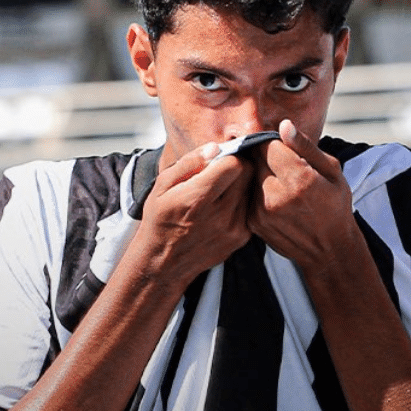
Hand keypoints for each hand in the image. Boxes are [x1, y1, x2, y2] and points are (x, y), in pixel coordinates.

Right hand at [133, 142, 253, 284]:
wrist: (164, 263)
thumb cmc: (159, 220)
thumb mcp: (161, 186)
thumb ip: (188, 164)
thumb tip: (214, 148)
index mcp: (197, 198)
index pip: (234, 164)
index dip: (227, 156)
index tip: (218, 159)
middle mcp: (220, 214)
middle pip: (248, 175)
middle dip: (236, 167)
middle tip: (220, 171)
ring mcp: (233, 228)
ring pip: (251, 191)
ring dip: (239, 185)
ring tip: (219, 191)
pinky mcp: (241, 238)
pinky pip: (249, 209)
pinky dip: (239, 203)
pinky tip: (221, 208)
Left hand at [249, 119, 354, 272]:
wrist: (329, 250)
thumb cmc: (335, 205)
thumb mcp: (332, 171)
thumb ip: (305, 147)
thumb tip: (284, 125)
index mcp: (299, 179)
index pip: (267, 145)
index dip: (274, 143)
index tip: (283, 149)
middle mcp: (276, 195)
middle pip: (255, 160)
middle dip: (266, 158)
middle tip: (283, 168)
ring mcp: (261, 211)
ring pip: (249, 177)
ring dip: (260, 175)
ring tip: (280, 184)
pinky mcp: (252, 222)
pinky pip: (247, 195)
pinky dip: (257, 192)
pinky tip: (275, 199)